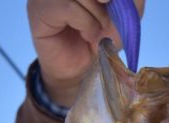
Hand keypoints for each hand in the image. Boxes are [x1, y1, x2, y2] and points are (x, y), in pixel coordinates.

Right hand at [27, 0, 144, 106]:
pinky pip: (68, 6)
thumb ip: (129, 1)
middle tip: (109, 19)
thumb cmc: (99, 38)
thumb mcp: (123, 16)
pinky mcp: (39, 7)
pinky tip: (86, 34)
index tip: (112, 2)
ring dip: (97, 14)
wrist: (81, 69)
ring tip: (97, 31)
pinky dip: (85, 22)